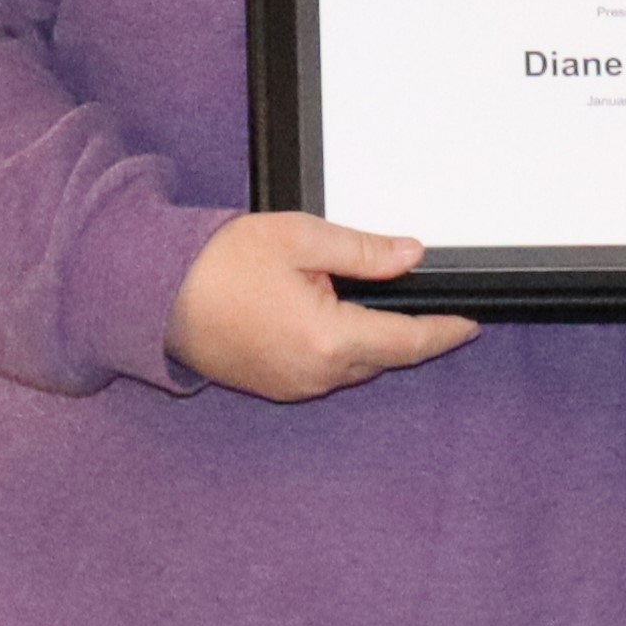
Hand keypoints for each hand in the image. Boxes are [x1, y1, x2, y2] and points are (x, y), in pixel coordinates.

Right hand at [169, 212, 477, 401]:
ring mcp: (294, 386)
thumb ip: (363, 250)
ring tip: (364, 300)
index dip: (444, 332)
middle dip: (408, 332)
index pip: (407, 341)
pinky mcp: (275, 387)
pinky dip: (338, 349)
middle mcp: (316, 375)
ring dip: (369, 339)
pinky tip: (328, 318)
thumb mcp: (300, 238)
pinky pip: (324, 372)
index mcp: (329, 339)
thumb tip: (411, 254)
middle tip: (424, 300)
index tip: (471, 323)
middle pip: (384, 357)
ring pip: (355, 366)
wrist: (155, 294)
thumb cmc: (218, 263)